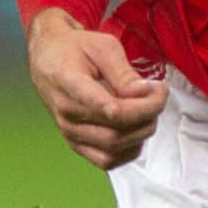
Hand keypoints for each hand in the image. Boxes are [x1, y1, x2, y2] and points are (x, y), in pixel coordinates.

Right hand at [25, 7, 168, 168]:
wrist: (48, 58)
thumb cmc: (74, 49)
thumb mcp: (103, 46)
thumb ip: (124, 73)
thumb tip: (144, 94)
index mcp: (69, 85)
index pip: (107, 109)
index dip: (141, 106)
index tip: (159, 89)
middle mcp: (67, 115)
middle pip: (116, 133)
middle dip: (147, 117)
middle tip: (159, 95)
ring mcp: (70, 133)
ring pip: (113, 150)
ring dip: (141, 134)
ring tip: (148, 110)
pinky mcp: (75, 143)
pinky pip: (106, 161)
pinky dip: (128, 150)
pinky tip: (137, 128)